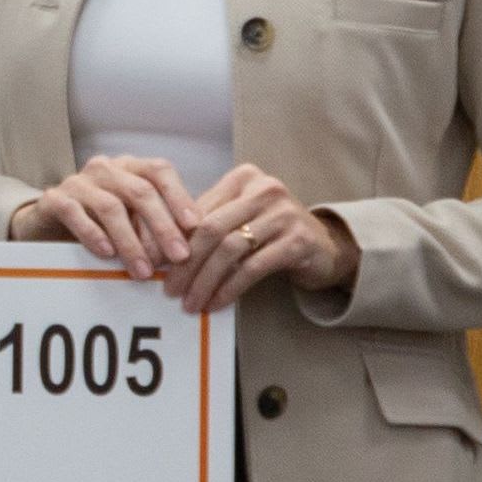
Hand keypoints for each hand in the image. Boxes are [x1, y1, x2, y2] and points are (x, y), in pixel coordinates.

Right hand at [9, 155, 200, 279]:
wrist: (44, 223)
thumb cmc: (97, 222)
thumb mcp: (131, 218)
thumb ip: (156, 225)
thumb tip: (192, 249)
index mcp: (129, 167)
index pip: (159, 171)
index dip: (179, 196)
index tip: (195, 226)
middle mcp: (105, 169)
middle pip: (140, 191)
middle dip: (163, 226)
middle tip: (179, 257)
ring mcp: (78, 182)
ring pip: (111, 207)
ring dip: (131, 242)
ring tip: (144, 270)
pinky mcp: (53, 199)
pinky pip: (74, 213)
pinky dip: (93, 234)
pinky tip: (107, 254)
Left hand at [162, 165, 355, 315]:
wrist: (324, 247)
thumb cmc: (272, 234)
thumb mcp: (239, 220)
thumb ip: (207, 226)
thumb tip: (159, 253)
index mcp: (243, 178)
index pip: (198, 211)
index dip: (172, 241)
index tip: (157, 267)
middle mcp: (264, 189)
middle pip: (211, 229)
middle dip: (186, 264)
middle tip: (170, 290)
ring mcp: (283, 213)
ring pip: (230, 250)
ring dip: (205, 281)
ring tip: (191, 302)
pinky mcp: (297, 240)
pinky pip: (252, 267)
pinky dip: (230, 288)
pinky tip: (216, 303)